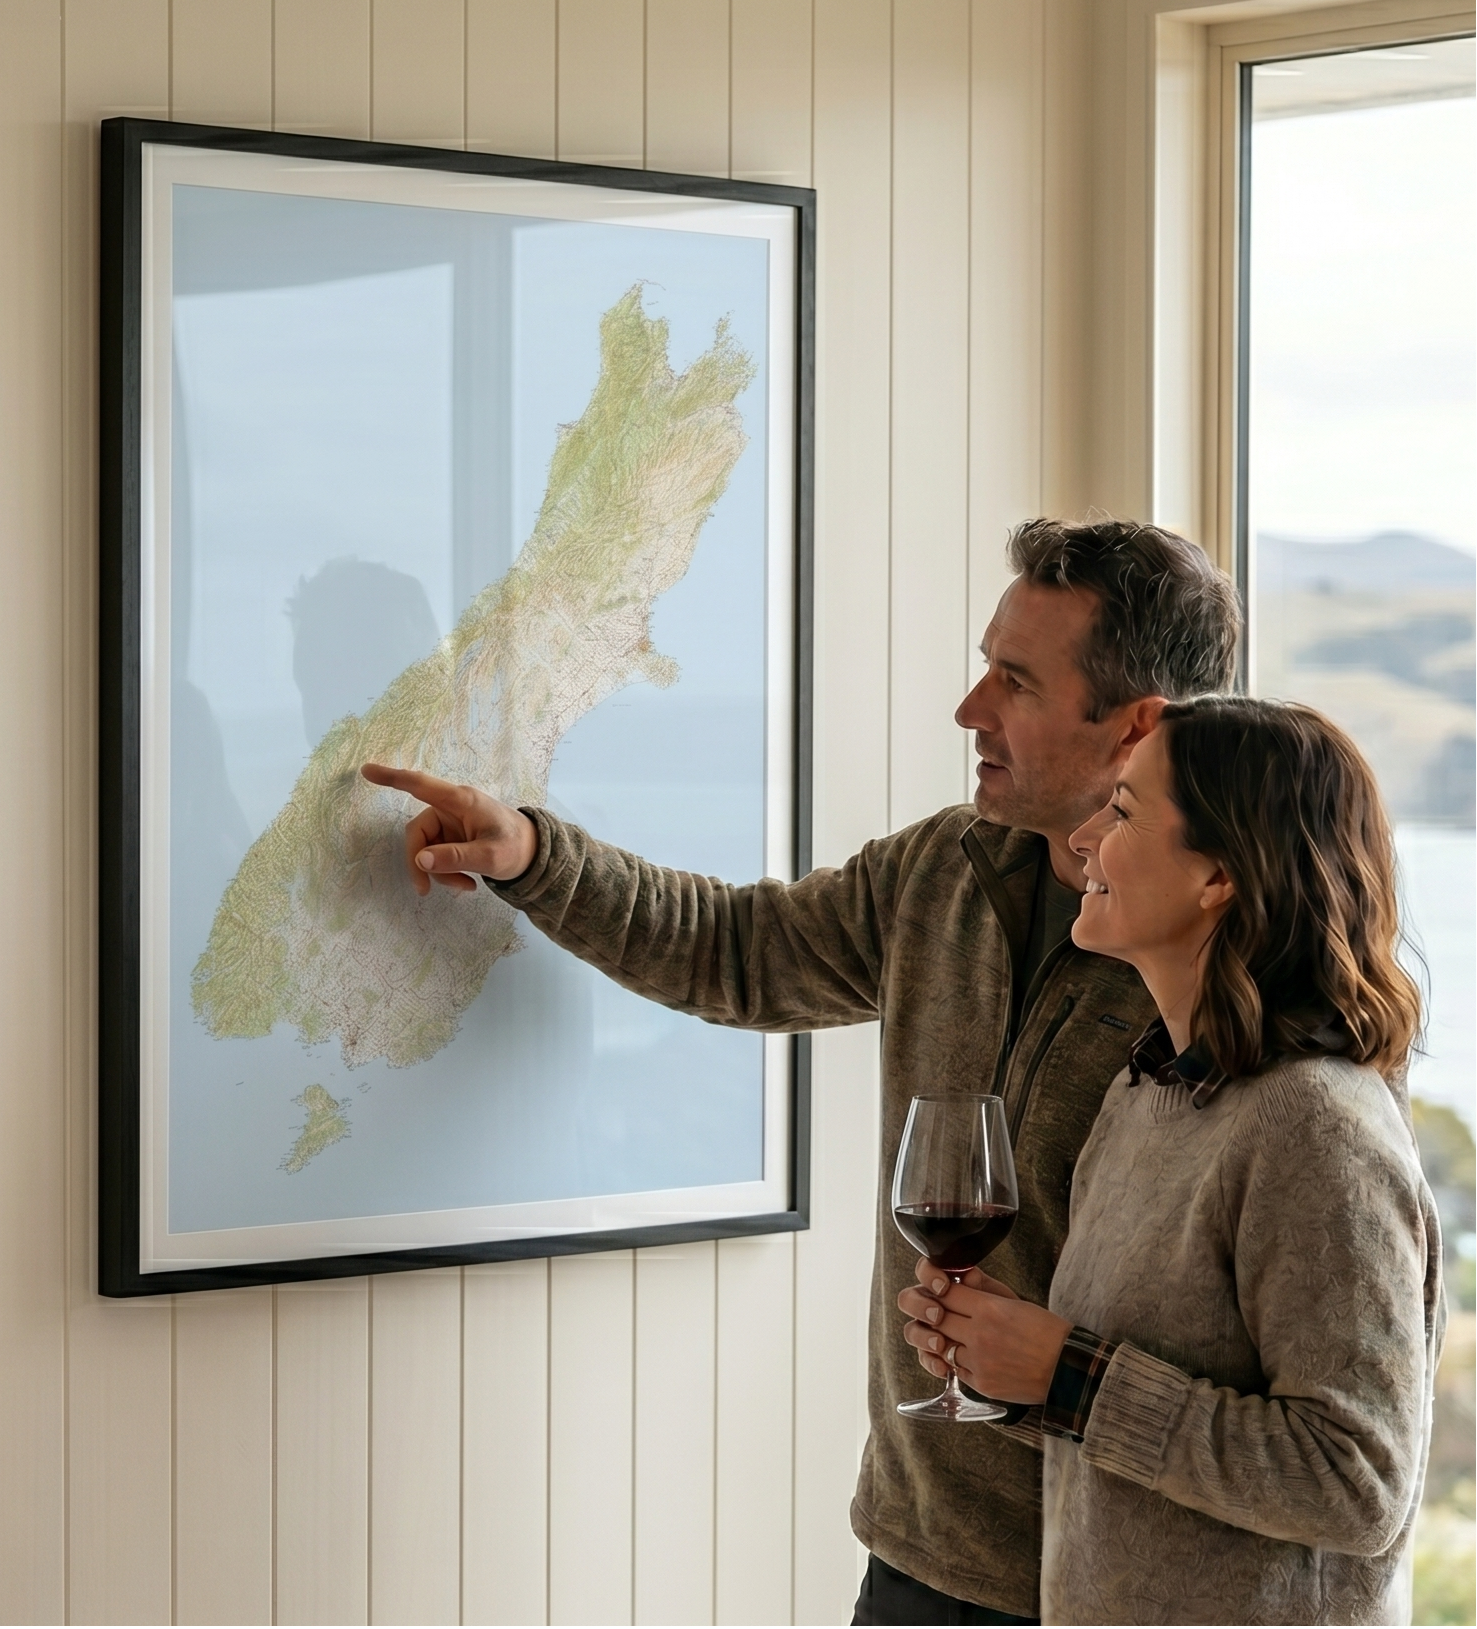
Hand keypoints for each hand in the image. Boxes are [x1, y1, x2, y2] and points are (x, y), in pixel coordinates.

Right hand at [360, 764, 539, 892]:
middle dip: (421, 863)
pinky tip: (468, 883)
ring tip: (465, 887)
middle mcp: (452, 808)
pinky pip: (436, 856)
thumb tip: (420, 860)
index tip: (366, 770)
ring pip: (426, 849)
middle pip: (418, 833)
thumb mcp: (490, 857)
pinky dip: (447, 873)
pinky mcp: (453, 838)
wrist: (536, 855)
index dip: (392, 778)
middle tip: (426, 890)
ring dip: (439, 872)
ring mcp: (451, 823)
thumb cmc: (518, 848)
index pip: (420, 785)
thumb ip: (456, 858)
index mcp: (461, 801)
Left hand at [897, 1258, 1070, 1404]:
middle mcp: (980, 1335)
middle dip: (931, 1313)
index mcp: (989, 1309)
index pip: (944, 1293)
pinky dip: (957, 1362)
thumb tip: (962, 1276)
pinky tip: (968, 1355)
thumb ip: (984, 1288)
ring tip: (952, 1334)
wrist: (1067, 1369)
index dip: (936, 1289)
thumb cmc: (1046, 1331)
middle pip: (936, 1319)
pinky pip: (955, 1369)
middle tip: (936, 1311)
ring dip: (944, 1339)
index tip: (937, 1289)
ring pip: (941, 1346)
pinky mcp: (981, 1384)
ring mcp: (978, 1362)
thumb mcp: (1016, 1301)